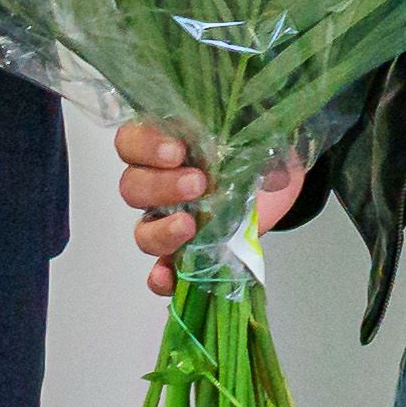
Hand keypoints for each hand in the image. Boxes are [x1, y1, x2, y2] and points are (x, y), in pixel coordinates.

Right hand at [118, 120, 304, 300]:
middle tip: (198, 184)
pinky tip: (168, 275)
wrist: (275, 185)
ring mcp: (168, 221)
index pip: (130, 141)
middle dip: (161, 186)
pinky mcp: (186, 252)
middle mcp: (157, 183)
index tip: (177, 151)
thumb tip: (263, 155)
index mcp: (163, 145)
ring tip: (190, 226)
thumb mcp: (251, 130)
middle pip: (132, 188)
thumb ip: (249, 131)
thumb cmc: (251, 150)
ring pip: (143, 230)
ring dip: (162, 231)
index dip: (144, 146)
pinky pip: (163, 268)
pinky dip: (162, 276)